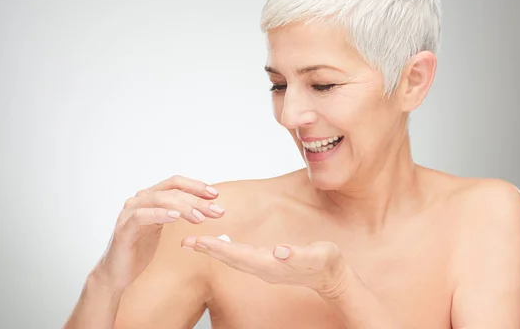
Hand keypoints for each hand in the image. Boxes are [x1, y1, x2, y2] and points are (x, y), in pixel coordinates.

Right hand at [91, 176, 224, 292]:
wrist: (118, 273)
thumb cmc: (140, 250)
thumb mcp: (162, 227)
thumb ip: (176, 213)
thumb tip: (204, 207)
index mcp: (149, 198)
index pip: (175, 183)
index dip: (196, 186)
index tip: (215, 195)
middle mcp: (139, 200)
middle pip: (171, 191)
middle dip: (197, 199)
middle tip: (216, 211)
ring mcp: (129, 212)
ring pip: (159, 199)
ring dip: (183, 207)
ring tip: (200, 218)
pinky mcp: (123, 228)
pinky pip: (141, 215)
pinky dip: (159, 214)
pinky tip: (174, 217)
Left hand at [181, 236, 353, 298]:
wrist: (333, 278)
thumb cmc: (327, 264)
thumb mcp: (319, 255)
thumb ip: (299, 254)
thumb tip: (279, 251)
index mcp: (273, 265)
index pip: (240, 256)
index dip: (219, 248)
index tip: (200, 242)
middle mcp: (264, 268)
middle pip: (230, 259)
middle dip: (208, 250)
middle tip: (185, 242)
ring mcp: (265, 268)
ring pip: (233, 259)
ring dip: (213, 250)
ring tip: (195, 242)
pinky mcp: (267, 265)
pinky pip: (241, 257)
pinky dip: (226, 250)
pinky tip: (218, 245)